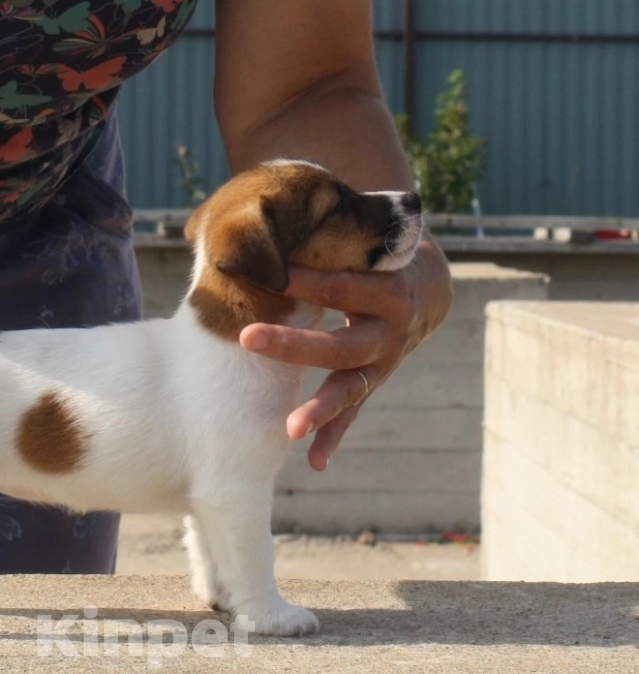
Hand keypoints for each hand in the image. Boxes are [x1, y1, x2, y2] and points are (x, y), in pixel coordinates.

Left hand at [239, 242, 452, 470]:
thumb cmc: (374, 252)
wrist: (427, 284)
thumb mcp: (361, 237)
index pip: (345, 285)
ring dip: (321, 409)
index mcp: (388, 289)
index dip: (310, 279)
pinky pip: (353, 413)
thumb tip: (247, 212)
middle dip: (295, 344)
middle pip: (341, 343)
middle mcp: (389, 330)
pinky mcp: (372, 381)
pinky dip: (334, 436)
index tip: (273, 272)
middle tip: (247, 338)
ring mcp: (383, 362)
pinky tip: (314, 462)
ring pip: (350, 387)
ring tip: (290, 428)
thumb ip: (321, 230)